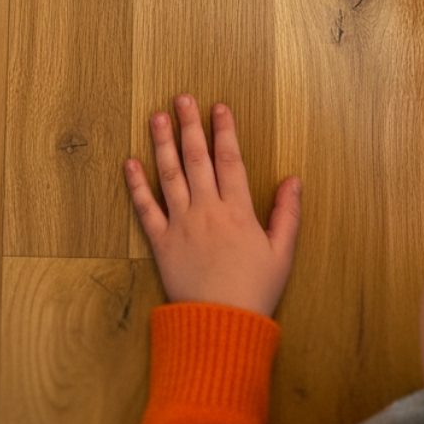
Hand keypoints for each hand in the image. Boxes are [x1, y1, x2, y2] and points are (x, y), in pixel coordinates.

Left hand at [124, 96, 301, 316]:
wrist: (222, 326)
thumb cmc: (255, 291)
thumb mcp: (282, 254)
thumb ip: (287, 214)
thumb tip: (294, 179)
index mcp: (238, 211)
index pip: (230, 160)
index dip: (224, 130)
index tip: (218, 107)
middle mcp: (207, 210)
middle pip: (197, 158)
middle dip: (190, 125)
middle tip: (182, 98)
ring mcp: (181, 224)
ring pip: (170, 175)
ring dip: (162, 143)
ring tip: (157, 117)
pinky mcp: (161, 242)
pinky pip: (146, 208)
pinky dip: (136, 185)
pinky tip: (130, 162)